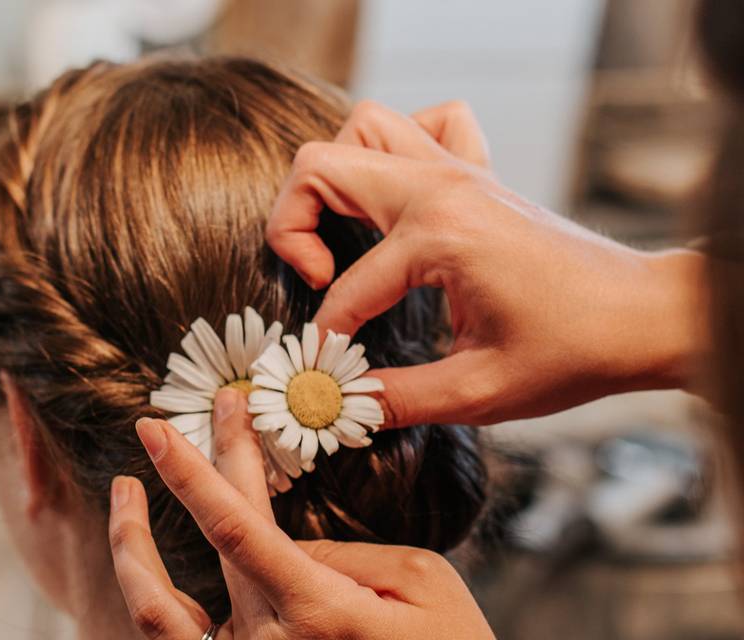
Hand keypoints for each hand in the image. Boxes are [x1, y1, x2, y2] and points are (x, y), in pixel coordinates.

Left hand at [108, 388, 493, 638]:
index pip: (235, 526)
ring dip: (131, 548)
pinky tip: (143, 562)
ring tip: (123, 494)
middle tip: (162, 428)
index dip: (192, 470)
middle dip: (186, 472)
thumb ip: (344, 553)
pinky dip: (152, 599)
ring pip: (158, 613)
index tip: (159, 427)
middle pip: (209, 544)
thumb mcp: (422, 582)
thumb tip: (284, 543)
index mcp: (320, 613)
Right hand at [266, 100, 707, 426]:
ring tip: (341, 233)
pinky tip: (397, 198)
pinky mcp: (478, 175)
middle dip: (293, 224)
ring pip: (365, 128)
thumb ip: (399, 398)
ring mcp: (461, 173)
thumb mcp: (479, 391)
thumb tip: (340, 403)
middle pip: (322, 165)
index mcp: (439, 237)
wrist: (645, 316)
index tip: (330, 371)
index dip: (329, 338)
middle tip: (316, 277)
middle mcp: (442, 188)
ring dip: (336, 175)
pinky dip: (398, 147)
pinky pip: (426, 124)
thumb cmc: (574, 350)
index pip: (348, 289)